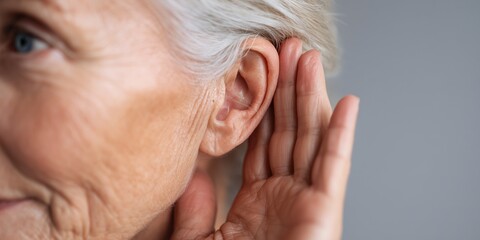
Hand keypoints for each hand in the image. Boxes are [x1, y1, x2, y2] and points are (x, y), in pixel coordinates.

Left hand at [172, 38, 359, 239]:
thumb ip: (193, 215)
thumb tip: (193, 179)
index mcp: (257, 200)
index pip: (263, 143)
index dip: (265, 109)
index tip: (264, 77)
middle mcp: (284, 195)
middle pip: (288, 132)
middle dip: (289, 91)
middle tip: (289, 52)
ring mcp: (306, 200)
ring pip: (310, 138)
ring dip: (311, 97)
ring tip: (308, 60)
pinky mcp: (324, 210)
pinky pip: (334, 165)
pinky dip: (342, 134)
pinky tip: (347, 102)